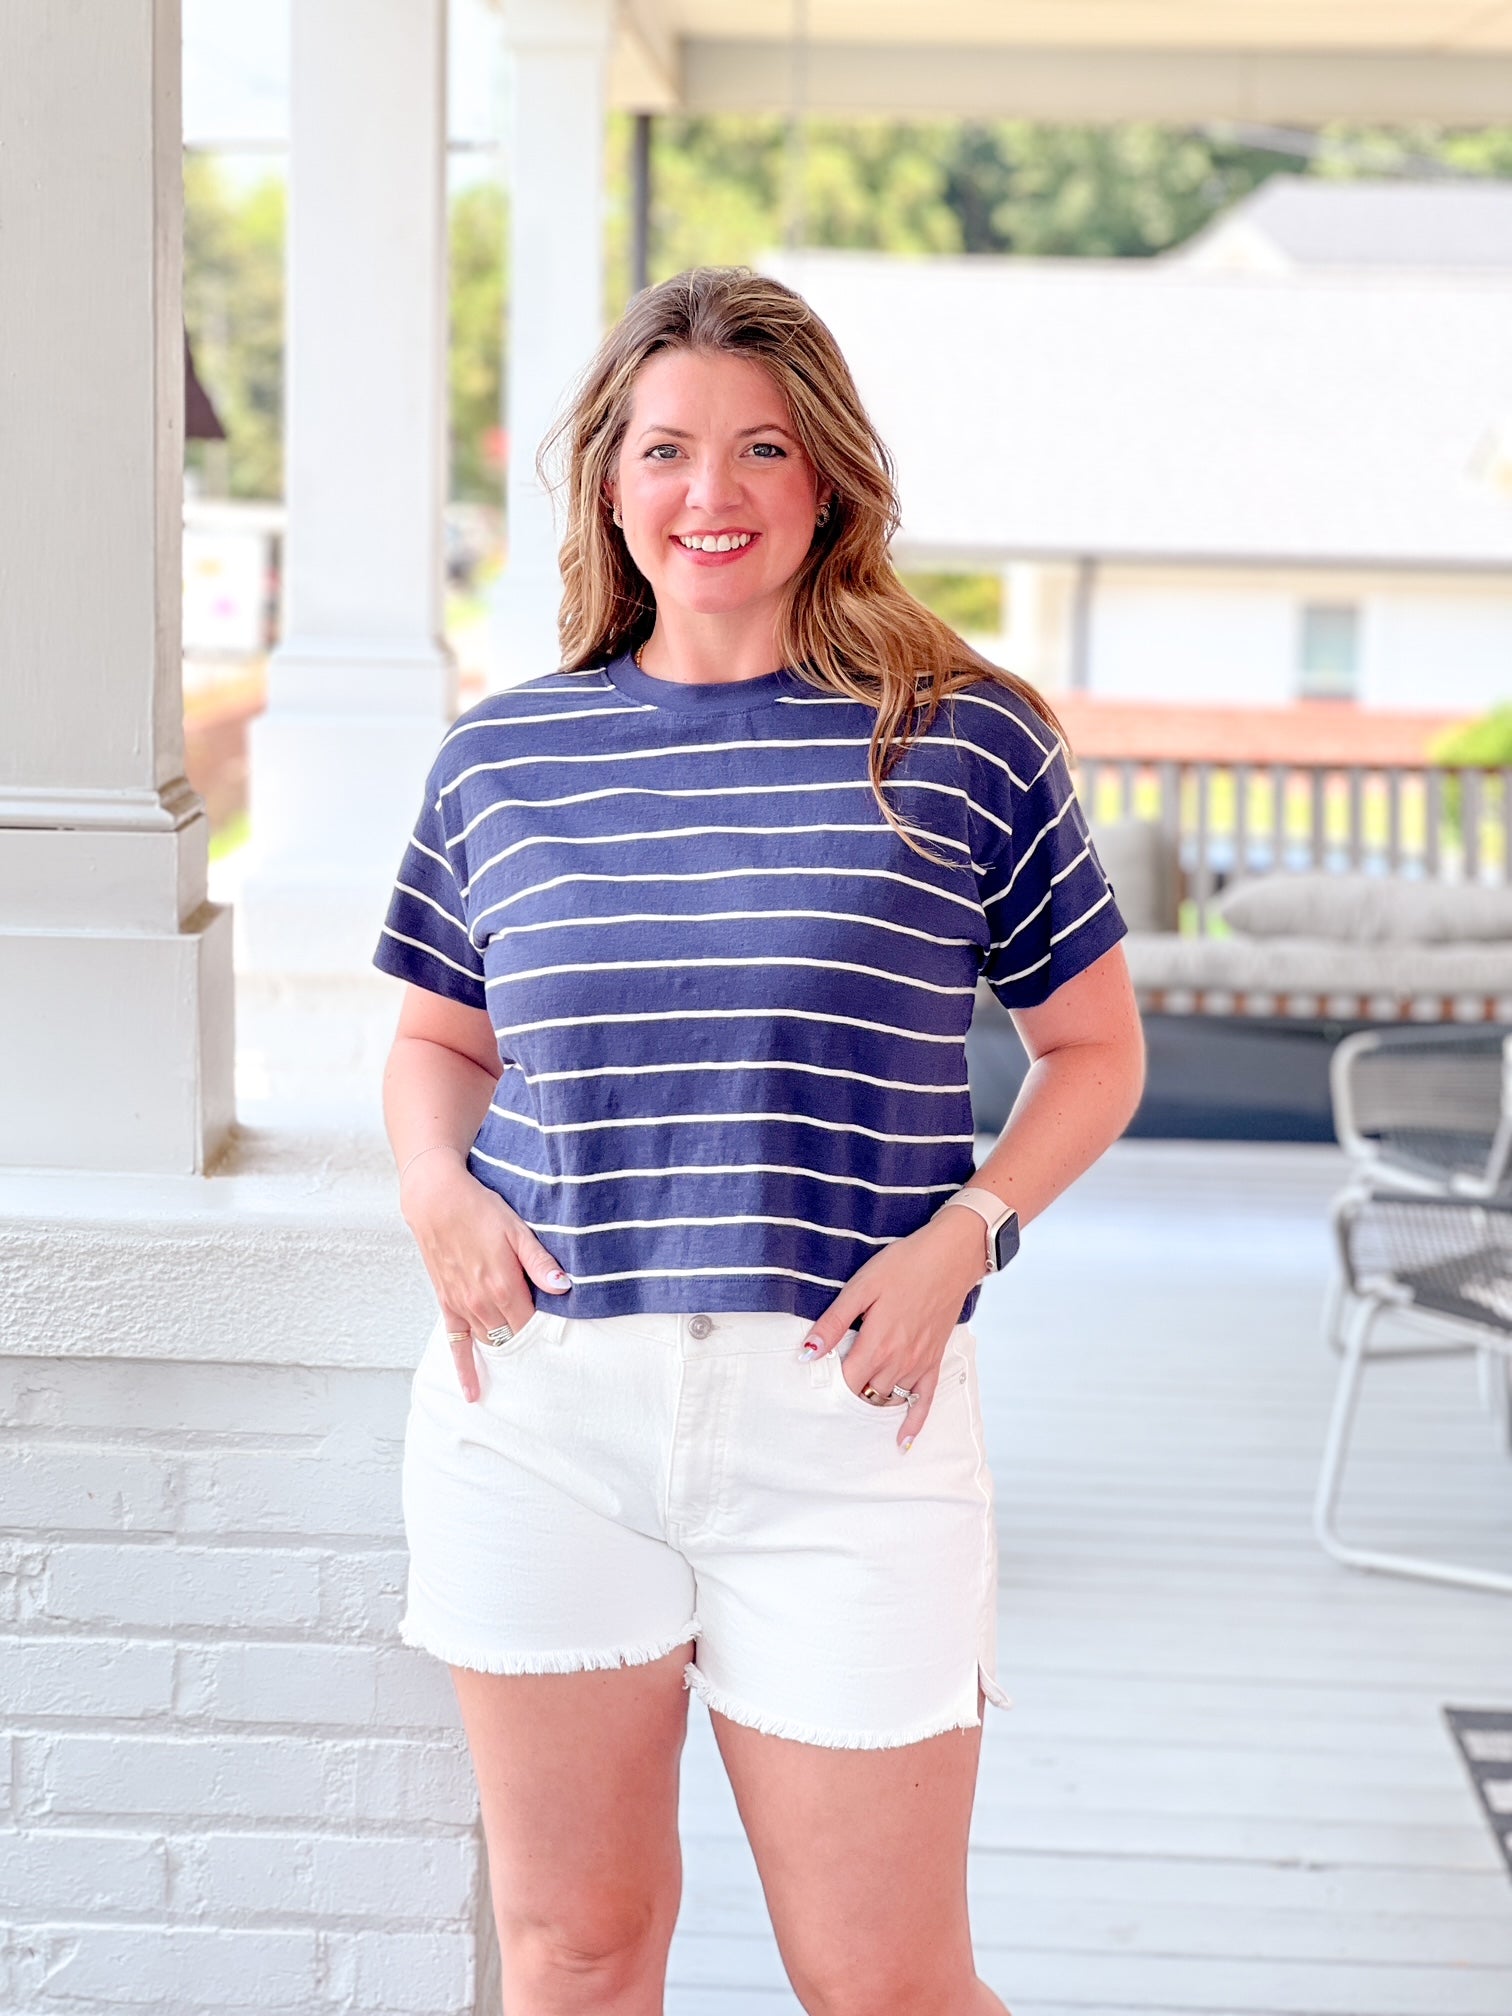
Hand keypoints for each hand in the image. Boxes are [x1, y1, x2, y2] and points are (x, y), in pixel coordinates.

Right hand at [399, 1148, 571, 1402]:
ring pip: (489, 1342)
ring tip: (526, 1375)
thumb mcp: (517, 1229)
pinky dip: (465, 1368)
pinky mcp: (446, 1303)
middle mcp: (482, 1302)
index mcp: (504, 1286)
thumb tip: (565, 1287)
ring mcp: (462, 1306)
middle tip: (550, 1361)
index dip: (549, 1332)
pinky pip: (455, 1344)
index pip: (533, 1324)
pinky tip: (473, 1391)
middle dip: (530, 1346)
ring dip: (506, 1353)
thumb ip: (540, 1263)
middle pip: (513, 1337)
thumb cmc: (479, 1209)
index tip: (564, 1340)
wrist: (435, 1200)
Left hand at [799, 1208, 986, 1448]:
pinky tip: (902, 1442)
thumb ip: (834, 1323)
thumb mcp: (861, 1287)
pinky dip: (913, 1423)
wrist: (949, 1259)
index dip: (829, 1385)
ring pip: (889, 1398)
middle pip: (866, 1393)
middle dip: (848, 1394)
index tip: (815, 1385)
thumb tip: (807, 1353)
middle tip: (831, 1395)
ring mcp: (919, 1364)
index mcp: (876, 1343)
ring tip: (854, 1407)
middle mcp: (898, 1361)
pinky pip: (924, 1401)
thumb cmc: (903, 1266)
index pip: (846, 1382)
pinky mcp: (934, 1361)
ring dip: (872, 1402)